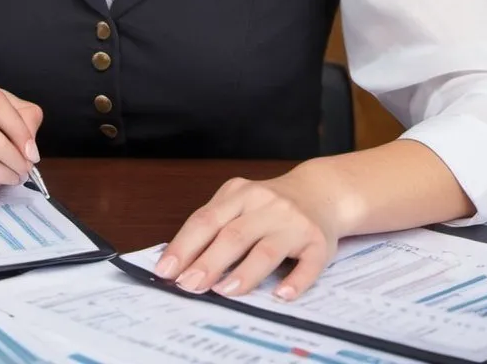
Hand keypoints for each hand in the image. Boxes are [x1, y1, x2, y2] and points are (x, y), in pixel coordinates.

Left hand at [155, 168, 337, 300]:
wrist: (320, 192)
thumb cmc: (270, 205)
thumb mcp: (239, 202)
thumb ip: (214, 224)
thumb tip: (178, 262)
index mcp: (240, 193)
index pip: (206, 220)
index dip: (184, 246)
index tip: (166, 269)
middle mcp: (267, 205)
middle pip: (233, 235)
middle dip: (208, 263)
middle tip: (189, 286)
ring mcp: (294, 223)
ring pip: (266, 250)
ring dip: (244, 273)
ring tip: (223, 292)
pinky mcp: (318, 242)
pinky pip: (308, 265)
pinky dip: (295, 282)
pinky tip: (281, 296)